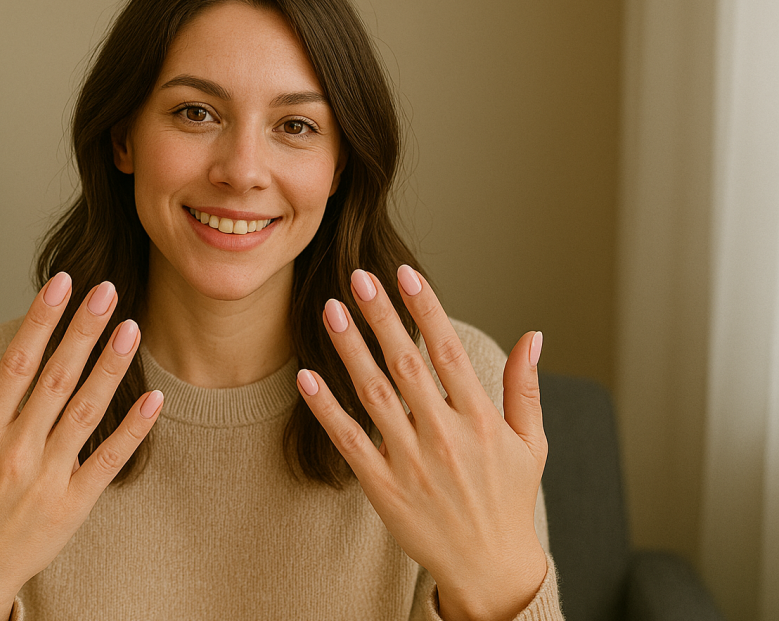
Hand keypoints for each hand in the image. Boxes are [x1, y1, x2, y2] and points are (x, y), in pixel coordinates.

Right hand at [0, 274, 163, 620]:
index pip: (16, 364)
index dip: (40, 320)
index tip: (60, 285)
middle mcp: (15, 450)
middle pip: (55, 378)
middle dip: (82, 330)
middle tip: (107, 289)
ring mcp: (47, 477)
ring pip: (85, 411)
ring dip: (110, 369)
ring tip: (132, 328)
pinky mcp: (73, 504)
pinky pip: (108, 460)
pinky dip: (132, 430)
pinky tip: (154, 399)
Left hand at [296, 266, 547, 620]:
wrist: (490, 567)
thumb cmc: (510, 499)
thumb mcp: (532, 443)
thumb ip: (526, 387)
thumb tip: (534, 334)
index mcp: (481, 420)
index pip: (449, 352)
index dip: (426, 310)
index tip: (405, 275)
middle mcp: (446, 436)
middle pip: (406, 364)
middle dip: (381, 316)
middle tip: (358, 277)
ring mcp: (412, 462)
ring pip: (374, 395)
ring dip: (350, 350)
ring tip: (331, 310)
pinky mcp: (384, 487)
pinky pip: (350, 441)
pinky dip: (327, 409)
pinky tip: (308, 377)